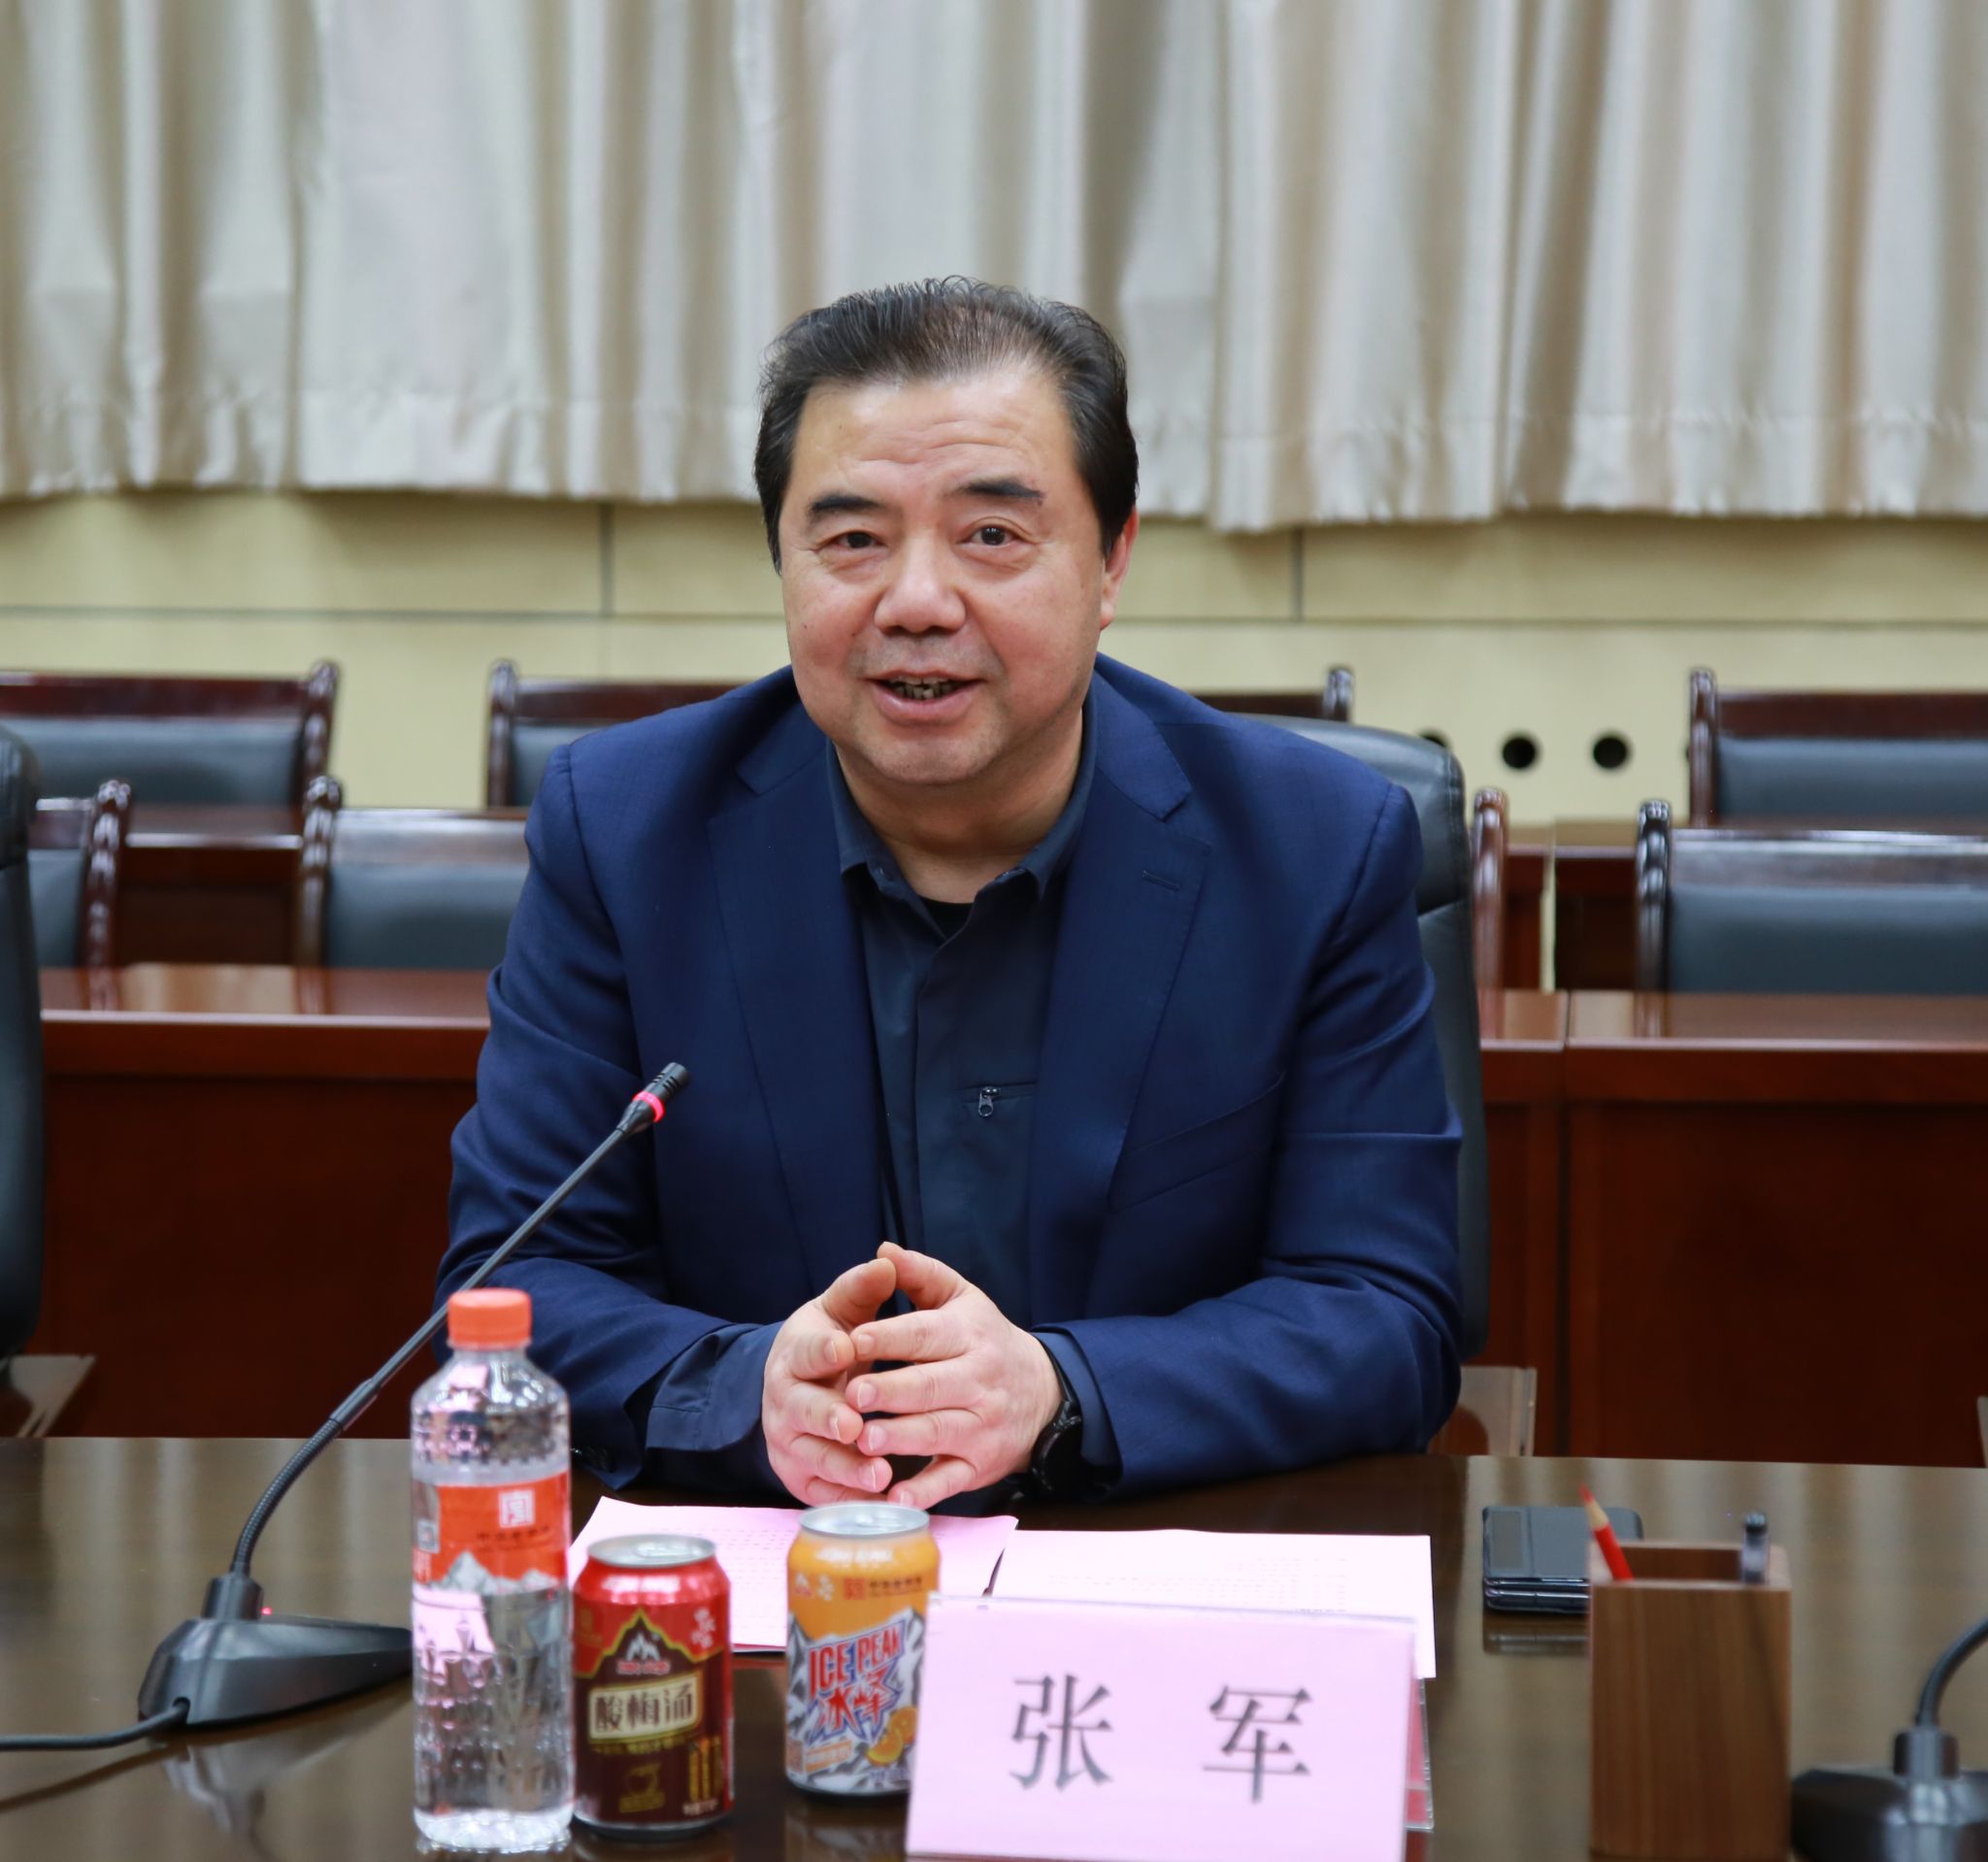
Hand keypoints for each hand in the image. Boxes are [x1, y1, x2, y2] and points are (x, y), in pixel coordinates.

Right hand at [762, 1255, 898, 1505]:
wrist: (802, 1387)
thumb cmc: (831, 1343)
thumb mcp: (842, 1310)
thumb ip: (862, 1287)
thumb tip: (888, 1260)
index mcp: (795, 1354)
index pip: (806, 1352)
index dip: (823, 1351)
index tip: (845, 1349)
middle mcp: (784, 1401)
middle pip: (803, 1412)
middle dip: (829, 1419)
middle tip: (856, 1425)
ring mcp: (789, 1442)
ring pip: (815, 1459)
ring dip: (846, 1468)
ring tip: (881, 1475)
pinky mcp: (800, 1477)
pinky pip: (823, 1494)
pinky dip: (850, 1500)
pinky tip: (880, 1504)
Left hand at [846, 1242, 1063, 1509]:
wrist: (1042, 1392)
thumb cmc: (986, 1339)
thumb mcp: (962, 1298)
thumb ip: (921, 1274)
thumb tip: (882, 1251)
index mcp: (969, 1335)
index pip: (926, 1334)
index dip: (891, 1337)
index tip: (855, 1339)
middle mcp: (978, 1380)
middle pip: (930, 1386)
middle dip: (890, 1391)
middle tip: (851, 1395)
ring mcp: (981, 1426)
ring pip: (938, 1432)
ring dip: (901, 1439)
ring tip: (864, 1440)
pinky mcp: (979, 1465)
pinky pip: (951, 1480)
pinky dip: (924, 1492)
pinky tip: (895, 1497)